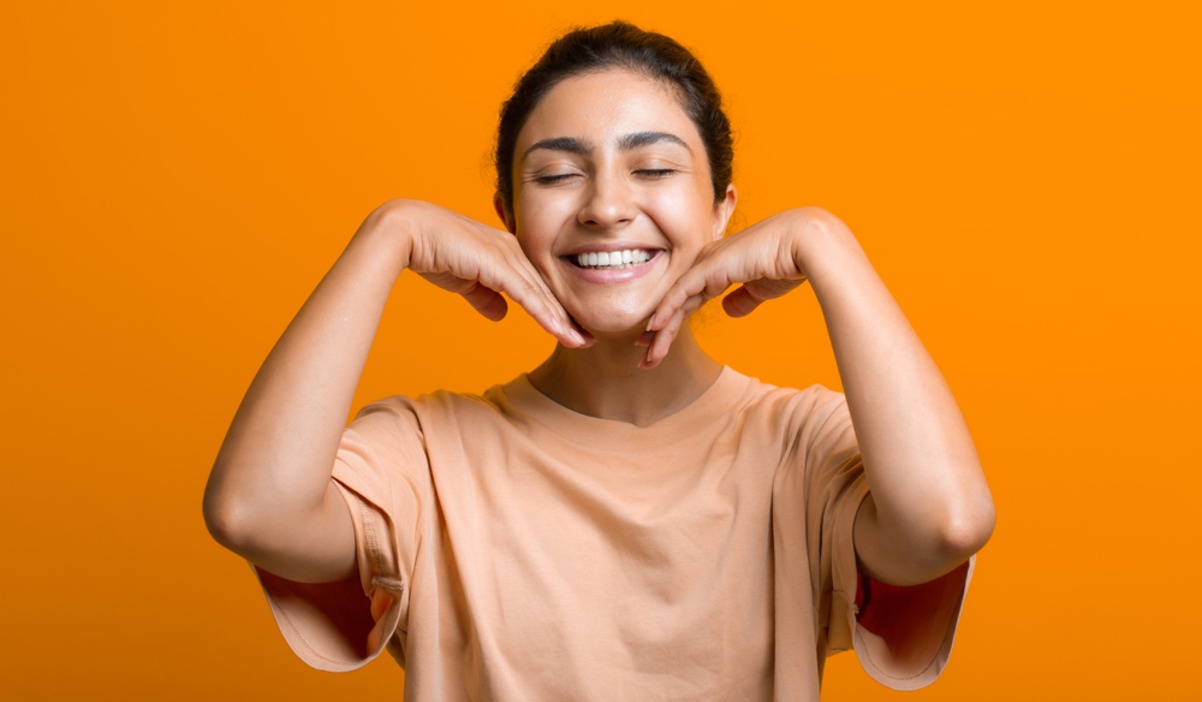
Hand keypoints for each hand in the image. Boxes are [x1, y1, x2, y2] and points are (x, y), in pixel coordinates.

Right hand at [378, 199, 591, 347]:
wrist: (409, 233)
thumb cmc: (433, 251)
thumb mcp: (465, 280)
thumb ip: (485, 297)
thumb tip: (502, 315)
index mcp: (508, 252)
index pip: (538, 285)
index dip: (556, 308)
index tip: (573, 329)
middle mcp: (514, 250)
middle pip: (548, 289)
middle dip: (569, 316)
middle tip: (590, 338)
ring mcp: (508, 255)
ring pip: (543, 294)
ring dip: (563, 320)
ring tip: (582, 342)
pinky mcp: (499, 263)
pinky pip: (528, 294)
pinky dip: (546, 314)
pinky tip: (560, 331)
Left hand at [643, 208, 841, 366]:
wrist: (804, 244)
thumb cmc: (789, 263)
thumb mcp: (762, 288)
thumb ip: (744, 299)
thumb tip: (729, 311)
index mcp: (719, 267)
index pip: (688, 299)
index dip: (673, 322)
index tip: (659, 343)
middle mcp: (707, 263)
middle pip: (677, 302)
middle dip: (660, 331)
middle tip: (644, 355)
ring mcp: (705, 263)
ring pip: (675, 302)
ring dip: (660, 331)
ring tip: (646, 355)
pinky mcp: (709, 266)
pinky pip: (680, 293)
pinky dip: (666, 311)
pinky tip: (653, 328)